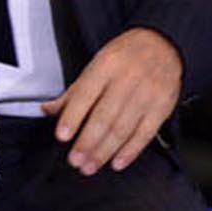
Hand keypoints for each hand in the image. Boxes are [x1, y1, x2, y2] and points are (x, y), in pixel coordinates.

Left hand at [41, 26, 183, 175]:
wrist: (162, 45)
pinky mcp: (162, 107)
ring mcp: (146, 95)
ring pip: (123, 128)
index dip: (72, 117)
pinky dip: (130, 151)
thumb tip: (49, 109)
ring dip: (104, 151)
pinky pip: (145, 134)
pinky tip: (116, 162)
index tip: (62, 136)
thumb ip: (74, 91)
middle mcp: (126, 80)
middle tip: (75, 160)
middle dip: (88, 142)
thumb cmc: (125, 56)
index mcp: (106, 66)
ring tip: (90, 165)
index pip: (85, 95)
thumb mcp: (96, 63)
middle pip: (104, 117)